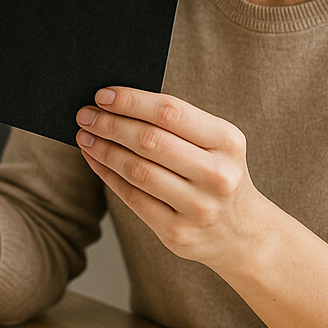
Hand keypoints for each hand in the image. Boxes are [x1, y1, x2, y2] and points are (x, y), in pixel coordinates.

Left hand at [75, 87, 265, 270]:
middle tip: (85, 115)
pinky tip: (95, 160)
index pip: (171, 112)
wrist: (242, 232)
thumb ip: (177, 124)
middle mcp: (217, 174)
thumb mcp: (215, 144)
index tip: (102, 95)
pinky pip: (133, 198)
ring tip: (85, 136)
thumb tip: (117, 103)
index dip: (132, 101)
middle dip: (111, 124)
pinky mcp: (178, 233)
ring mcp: (198, 207)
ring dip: (104, 150)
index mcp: (227, 141)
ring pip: (138, 170)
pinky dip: (108, 175)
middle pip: (150, 141)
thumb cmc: (218, 173)